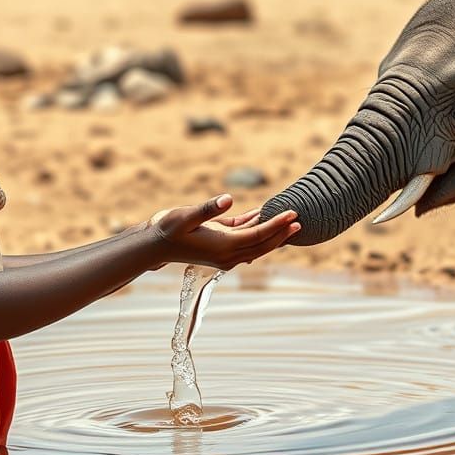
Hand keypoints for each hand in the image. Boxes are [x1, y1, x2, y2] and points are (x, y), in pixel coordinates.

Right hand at [148, 194, 298, 269]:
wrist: (154, 246)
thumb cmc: (167, 229)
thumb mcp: (185, 216)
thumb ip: (207, 209)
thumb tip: (228, 199)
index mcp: (223, 246)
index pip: (258, 235)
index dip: (277, 225)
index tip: (293, 214)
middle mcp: (228, 255)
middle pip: (263, 245)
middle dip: (281, 233)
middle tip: (299, 220)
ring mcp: (225, 255)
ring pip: (256, 245)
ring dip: (273, 234)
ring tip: (289, 222)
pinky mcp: (220, 250)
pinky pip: (244, 240)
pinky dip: (256, 230)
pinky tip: (263, 218)